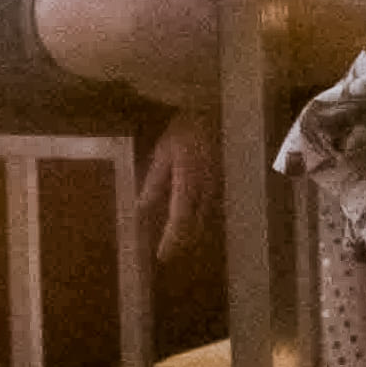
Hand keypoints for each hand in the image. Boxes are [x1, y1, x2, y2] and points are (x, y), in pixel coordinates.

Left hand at [139, 108, 218, 272]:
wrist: (222, 109)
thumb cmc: (189, 127)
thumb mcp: (165, 151)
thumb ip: (156, 180)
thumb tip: (142, 207)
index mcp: (190, 181)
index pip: (181, 219)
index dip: (172, 240)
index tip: (162, 257)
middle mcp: (207, 189)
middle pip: (196, 224)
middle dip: (182, 241)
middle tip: (167, 253)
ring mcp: (218, 186)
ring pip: (204, 218)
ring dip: (190, 231)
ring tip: (177, 241)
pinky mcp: (222, 182)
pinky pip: (208, 207)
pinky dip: (197, 217)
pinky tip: (189, 218)